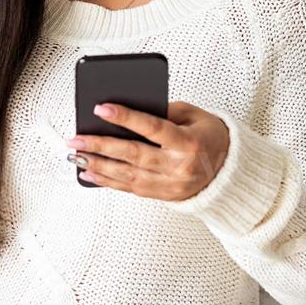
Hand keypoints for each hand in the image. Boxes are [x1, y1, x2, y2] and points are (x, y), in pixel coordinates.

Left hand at [65, 100, 229, 200]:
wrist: (229, 172)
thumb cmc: (210, 137)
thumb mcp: (194, 116)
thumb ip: (164, 111)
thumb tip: (128, 112)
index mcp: (189, 143)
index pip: (153, 128)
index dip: (126, 118)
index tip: (101, 108)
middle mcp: (179, 167)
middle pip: (134, 155)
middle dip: (101, 146)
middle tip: (77, 138)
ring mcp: (171, 185)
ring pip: (128, 176)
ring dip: (98, 166)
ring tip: (76, 156)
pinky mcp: (163, 196)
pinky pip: (130, 189)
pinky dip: (108, 181)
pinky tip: (91, 173)